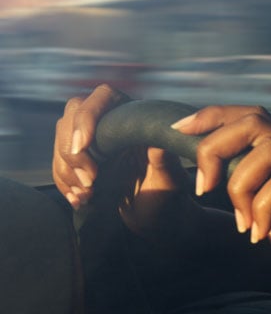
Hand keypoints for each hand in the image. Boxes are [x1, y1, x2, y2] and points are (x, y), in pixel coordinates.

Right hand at [52, 84, 189, 233]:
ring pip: (61, 142)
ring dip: (66, 171)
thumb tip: (157, 142)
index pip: (104, 97)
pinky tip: (78, 200)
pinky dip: (63, 184)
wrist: (155, 216)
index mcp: (134, 117)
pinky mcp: (80, 161)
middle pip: (71, 118)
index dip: (87, 116)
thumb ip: (164, 161)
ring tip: (87, 195)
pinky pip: (58, 164)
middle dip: (73, 152)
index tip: (83, 146)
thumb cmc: (167, 195)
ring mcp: (92, 142)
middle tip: (89, 181)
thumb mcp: (169, 180)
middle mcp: (110, 123)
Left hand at [171, 104, 270, 258]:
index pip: (253, 117)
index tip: (180, 130)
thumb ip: (249, 198)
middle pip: (256, 120)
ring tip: (241, 222)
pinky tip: (261, 233)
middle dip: (216, 147)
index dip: (214, 117)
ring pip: (270, 148)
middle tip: (203, 187)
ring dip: (241, 185)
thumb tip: (206, 179)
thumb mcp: (270, 222)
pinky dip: (265, 205)